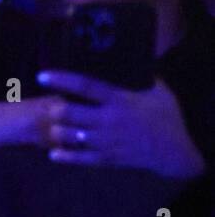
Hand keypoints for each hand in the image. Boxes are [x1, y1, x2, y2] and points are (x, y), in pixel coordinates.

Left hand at [35, 71, 205, 178]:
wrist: (175, 151)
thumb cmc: (166, 116)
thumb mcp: (157, 91)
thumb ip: (139, 77)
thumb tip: (126, 58)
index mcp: (119, 100)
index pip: (85, 86)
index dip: (62, 80)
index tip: (42, 76)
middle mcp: (109, 120)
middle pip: (70, 113)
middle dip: (54, 109)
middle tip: (50, 105)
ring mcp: (107, 141)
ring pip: (70, 136)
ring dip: (57, 131)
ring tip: (52, 125)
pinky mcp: (108, 158)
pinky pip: (80, 158)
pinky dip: (65, 156)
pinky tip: (53, 153)